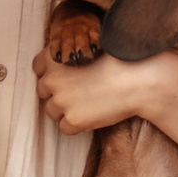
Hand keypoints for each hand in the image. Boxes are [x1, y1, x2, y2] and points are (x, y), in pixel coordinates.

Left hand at [33, 46, 164, 138]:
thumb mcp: (89, 49)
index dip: (51, 73)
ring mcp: (61, 101)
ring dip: (66, 110)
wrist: (139, 79)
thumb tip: (59, 70)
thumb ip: (70, 57)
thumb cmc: (120, 61)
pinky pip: (65, 128)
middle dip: (58, 93)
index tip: (64, 77)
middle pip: (43, 91)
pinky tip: (93, 115)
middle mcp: (52, 79)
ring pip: (52, 111)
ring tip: (89, 103)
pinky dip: (76, 125)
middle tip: (81, 92)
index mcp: (54, 57)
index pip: (38, 67)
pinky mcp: (72, 120)